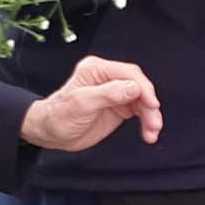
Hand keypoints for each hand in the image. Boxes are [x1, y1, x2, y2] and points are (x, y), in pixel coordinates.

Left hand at [20, 56, 162, 150]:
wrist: (50, 133)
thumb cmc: (59, 116)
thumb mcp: (82, 104)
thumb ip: (109, 94)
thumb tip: (134, 88)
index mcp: (97, 70)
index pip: (129, 73)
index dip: (143, 88)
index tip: (152, 105)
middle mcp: (108, 78)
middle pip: (139, 87)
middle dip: (149, 105)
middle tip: (154, 123)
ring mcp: (114, 93)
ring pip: (141, 100)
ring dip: (150, 116)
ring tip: (152, 132)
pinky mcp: (118, 107)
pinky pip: (138, 111)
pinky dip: (145, 122)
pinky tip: (149, 133)